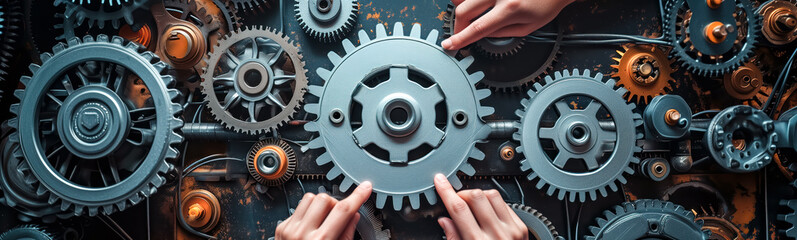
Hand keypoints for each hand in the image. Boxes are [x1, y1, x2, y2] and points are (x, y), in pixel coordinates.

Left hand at [275, 181, 372, 239]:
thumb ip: (346, 233)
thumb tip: (354, 214)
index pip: (343, 210)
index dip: (357, 196)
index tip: (365, 187)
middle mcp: (303, 234)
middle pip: (326, 199)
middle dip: (334, 205)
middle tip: (336, 218)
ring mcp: (289, 229)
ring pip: (310, 198)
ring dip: (320, 205)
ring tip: (322, 220)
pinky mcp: (281, 227)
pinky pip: (298, 207)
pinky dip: (308, 212)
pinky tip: (310, 226)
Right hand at [434, 174, 528, 239]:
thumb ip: (454, 238)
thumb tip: (445, 220)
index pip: (458, 208)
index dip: (446, 191)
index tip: (440, 181)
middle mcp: (496, 234)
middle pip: (475, 197)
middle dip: (462, 193)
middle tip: (456, 199)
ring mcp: (511, 230)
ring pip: (491, 195)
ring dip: (478, 195)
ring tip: (471, 205)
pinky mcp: (521, 228)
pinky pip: (505, 203)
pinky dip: (492, 203)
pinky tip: (486, 212)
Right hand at [442, 0, 574, 49]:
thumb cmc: (546, 4)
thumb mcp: (527, 28)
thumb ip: (501, 33)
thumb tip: (480, 34)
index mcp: (510, 9)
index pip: (477, 28)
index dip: (460, 39)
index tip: (449, 44)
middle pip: (463, 10)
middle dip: (458, 25)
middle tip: (462, 32)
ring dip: (462, 8)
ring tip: (471, 14)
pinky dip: (468, 0)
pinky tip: (476, 5)